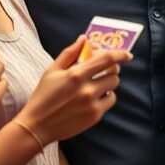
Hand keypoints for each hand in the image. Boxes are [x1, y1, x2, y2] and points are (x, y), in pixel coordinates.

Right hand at [15, 36, 130, 146]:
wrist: (37, 126)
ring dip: (108, 83)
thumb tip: (84, 38)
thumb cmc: (43, 96)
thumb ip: (69, 53)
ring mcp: (92, 103)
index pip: (107, 59)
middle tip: (103, 71)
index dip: (120, 54)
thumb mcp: (52, 71)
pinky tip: (94, 97)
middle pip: (114, 73)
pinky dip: (106, 96)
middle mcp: (86, 89)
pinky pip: (111, 100)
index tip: (128, 55)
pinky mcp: (95, 116)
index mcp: (76, 74)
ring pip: (113, 86)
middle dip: (111, 69)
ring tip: (96, 85)